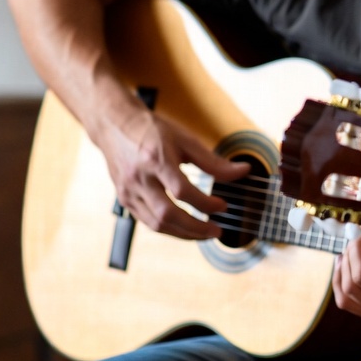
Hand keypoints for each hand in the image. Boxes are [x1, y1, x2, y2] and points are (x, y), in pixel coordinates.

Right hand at [101, 104, 249, 239]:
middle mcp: (139, 178)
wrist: (115, 126)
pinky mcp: (123, 199)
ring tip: (205, 233)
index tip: (223, 205)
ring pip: (156, 224)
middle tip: (217, 230)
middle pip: (167, 214)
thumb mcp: (186, 140)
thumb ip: (214, 161)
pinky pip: (147, 222)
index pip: (182, 191)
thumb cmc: (153, 131)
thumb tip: (244, 171)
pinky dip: (168, 228)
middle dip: (195, 228)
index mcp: (155, 160)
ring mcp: (128, 192)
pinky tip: (184, 227)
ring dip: (183, 234)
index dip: (205, 203)